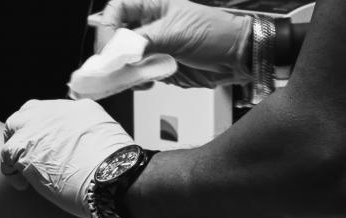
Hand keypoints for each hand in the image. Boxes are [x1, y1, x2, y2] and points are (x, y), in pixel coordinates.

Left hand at [1, 99, 133, 217]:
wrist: (114, 178)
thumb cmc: (119, 172)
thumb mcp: (111, 144)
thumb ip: (93, 139)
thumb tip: (89, 153)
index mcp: (81, 110)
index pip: (54, 113)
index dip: (47, 130)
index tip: (50, 147)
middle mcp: (57, 112)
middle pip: (30, 111)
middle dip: (26, 131)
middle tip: (29, 154)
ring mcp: (38, 126)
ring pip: (14, 127)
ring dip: (15, 147)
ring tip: (22, 169)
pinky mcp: (23, 146)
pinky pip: (6, 154)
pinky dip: (11, 171)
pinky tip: (22, 185)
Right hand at [98, 0, 251, 87]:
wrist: (237, 58)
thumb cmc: (216, 33)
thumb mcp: (176, 32)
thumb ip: (144, 41)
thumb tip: (120, 52)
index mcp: (152, 7)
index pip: (116, 10)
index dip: (107, 27)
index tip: (108, 47)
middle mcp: (148, 26)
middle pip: (115, 37)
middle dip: (112, 53)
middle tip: (112, 66)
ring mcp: (152, 47)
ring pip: (122, 59)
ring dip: (122, 70)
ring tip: (130, 76)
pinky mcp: (157, 66)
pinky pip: (135, 75)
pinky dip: (134, 81)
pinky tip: (145, 82)